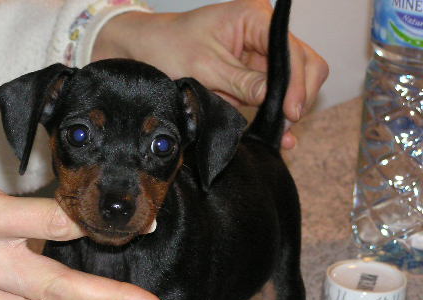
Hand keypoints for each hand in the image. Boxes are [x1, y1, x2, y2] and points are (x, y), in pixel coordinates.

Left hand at [93, 0, 328, 148]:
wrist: (144, 50)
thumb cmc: (168, 48)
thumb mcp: (205, 67)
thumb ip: (243, 82)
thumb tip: (276, 98)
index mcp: (255, 18)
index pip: (292, 50)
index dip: (295, 83)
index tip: (291, 112)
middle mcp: (262, 32)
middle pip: (302, 64)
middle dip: (297, 95)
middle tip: (287, 126)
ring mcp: (257, 54)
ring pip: (290, 82)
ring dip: (285, 107)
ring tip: (281, 135)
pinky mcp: (249, 73)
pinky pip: (270, 93)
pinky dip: (273, 112)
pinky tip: (278, 134)